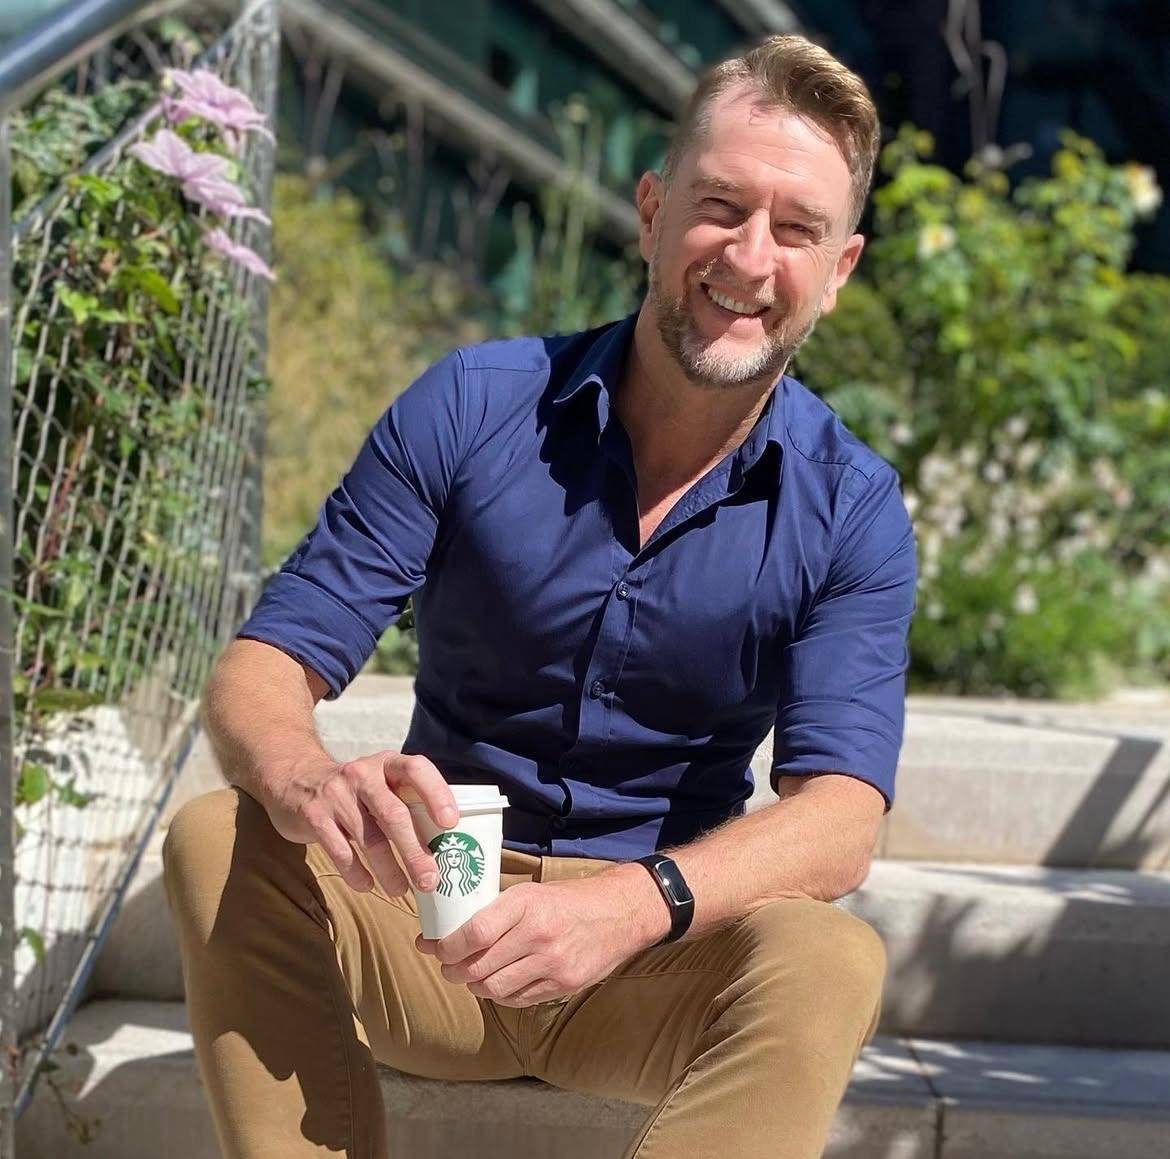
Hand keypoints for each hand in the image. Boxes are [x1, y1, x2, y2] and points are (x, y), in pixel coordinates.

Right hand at [260, 750, 458, 897]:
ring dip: (389, 870)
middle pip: (394, 814)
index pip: (416, 770)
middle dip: (414, 851)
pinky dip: (356, 873)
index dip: (436, 794)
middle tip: (429, 879)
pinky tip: (368, 885)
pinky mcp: (314, 816)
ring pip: (369, 838)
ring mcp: (336, 795)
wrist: (295, 779)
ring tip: (401, 890)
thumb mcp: (380, 782)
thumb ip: (406, 801)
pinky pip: (341, 851)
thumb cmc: (354, 790)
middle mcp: (363, 774)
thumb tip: (445, 842)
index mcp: (387, 763)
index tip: (450, 824)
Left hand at [415, 867, 666, 1006]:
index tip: (432, 946)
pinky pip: (518, 999)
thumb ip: (497, 911)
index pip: (473, 932)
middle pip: (478, 965)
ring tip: (470, 976)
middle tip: (447, 966)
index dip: (445, 946)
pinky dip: (501, 995)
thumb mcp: (532, 892)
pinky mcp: (563, 984)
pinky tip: (499, 983)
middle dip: (454, 970)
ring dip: (475, 986)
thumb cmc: (569, 899)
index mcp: (526, 904)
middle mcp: (538, 934)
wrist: (620, 912)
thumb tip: (450, 929)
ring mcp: (552, 963)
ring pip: (494, 988)